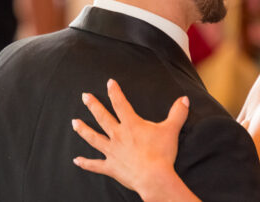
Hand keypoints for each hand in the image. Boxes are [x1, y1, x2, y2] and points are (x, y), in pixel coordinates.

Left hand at [72, 79, 189, 195]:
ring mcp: (112, 151)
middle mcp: (118, 136)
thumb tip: (184, 99)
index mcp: (131, 125)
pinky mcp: (111, 167)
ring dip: (83, 130)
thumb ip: (177, 113)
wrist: (153, 177)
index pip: (120, 104)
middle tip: (84, 96)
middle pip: (102, 117)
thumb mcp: (171, 130)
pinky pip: (95, 165)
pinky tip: (76, 160)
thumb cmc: (162, 153)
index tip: (109, 82)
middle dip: (93, 106)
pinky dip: (85, 163)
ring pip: (94, 138)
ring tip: (74, 123)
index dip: (115, 92)